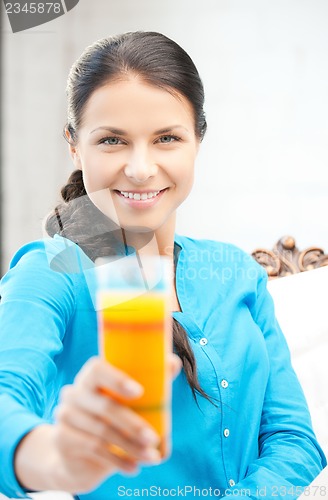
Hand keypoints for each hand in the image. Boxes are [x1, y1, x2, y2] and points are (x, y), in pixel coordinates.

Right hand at [50, 354, 180, 492]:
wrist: (77, 452)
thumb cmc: (111, 415)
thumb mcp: (127, 398)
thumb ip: (151, 379)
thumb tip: (174, 363)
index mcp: (91, 376)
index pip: (98, 369)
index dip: (117, 379)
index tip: (139, 392)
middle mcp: (74, 393)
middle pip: (104, 407)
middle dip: (133, 424)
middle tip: (153, 438)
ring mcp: (65, 415)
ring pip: (101, 433)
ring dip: (130, 447)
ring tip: (151, 457)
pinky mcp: (63, 439)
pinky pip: (93, 450)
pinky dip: (117, 460)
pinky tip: (133, 467)